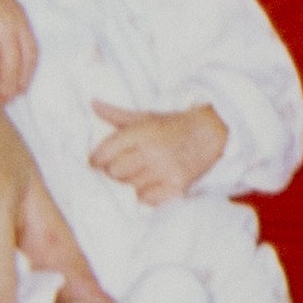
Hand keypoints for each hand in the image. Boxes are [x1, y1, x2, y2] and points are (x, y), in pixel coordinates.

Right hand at [0, 0, 36, 98]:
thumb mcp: (12, 13)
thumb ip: (18, 39)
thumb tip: (20, 79)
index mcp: (20, 21)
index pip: (29, 57)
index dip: (25, 80)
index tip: (19, 92)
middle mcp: (3, 25)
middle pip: (9, 69)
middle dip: (6, 90)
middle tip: (0, 98)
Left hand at [91, 101, 226, 201]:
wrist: (209, 134)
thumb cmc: (172, 126)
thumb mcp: (145, 116)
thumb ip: (116, 114)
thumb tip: (93, 104)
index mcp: (142, 131)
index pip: (104, 153)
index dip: (96, 159)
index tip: (97, 162)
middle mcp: (152, 151)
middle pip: (114, 172)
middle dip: (115, 170)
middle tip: (124, 166)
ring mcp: (165, 171)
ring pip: (129, 187)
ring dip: (131, 182)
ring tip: (142, 172)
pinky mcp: (176, 187)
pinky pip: (146, 199)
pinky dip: (146, 194)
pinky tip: (154, 182)